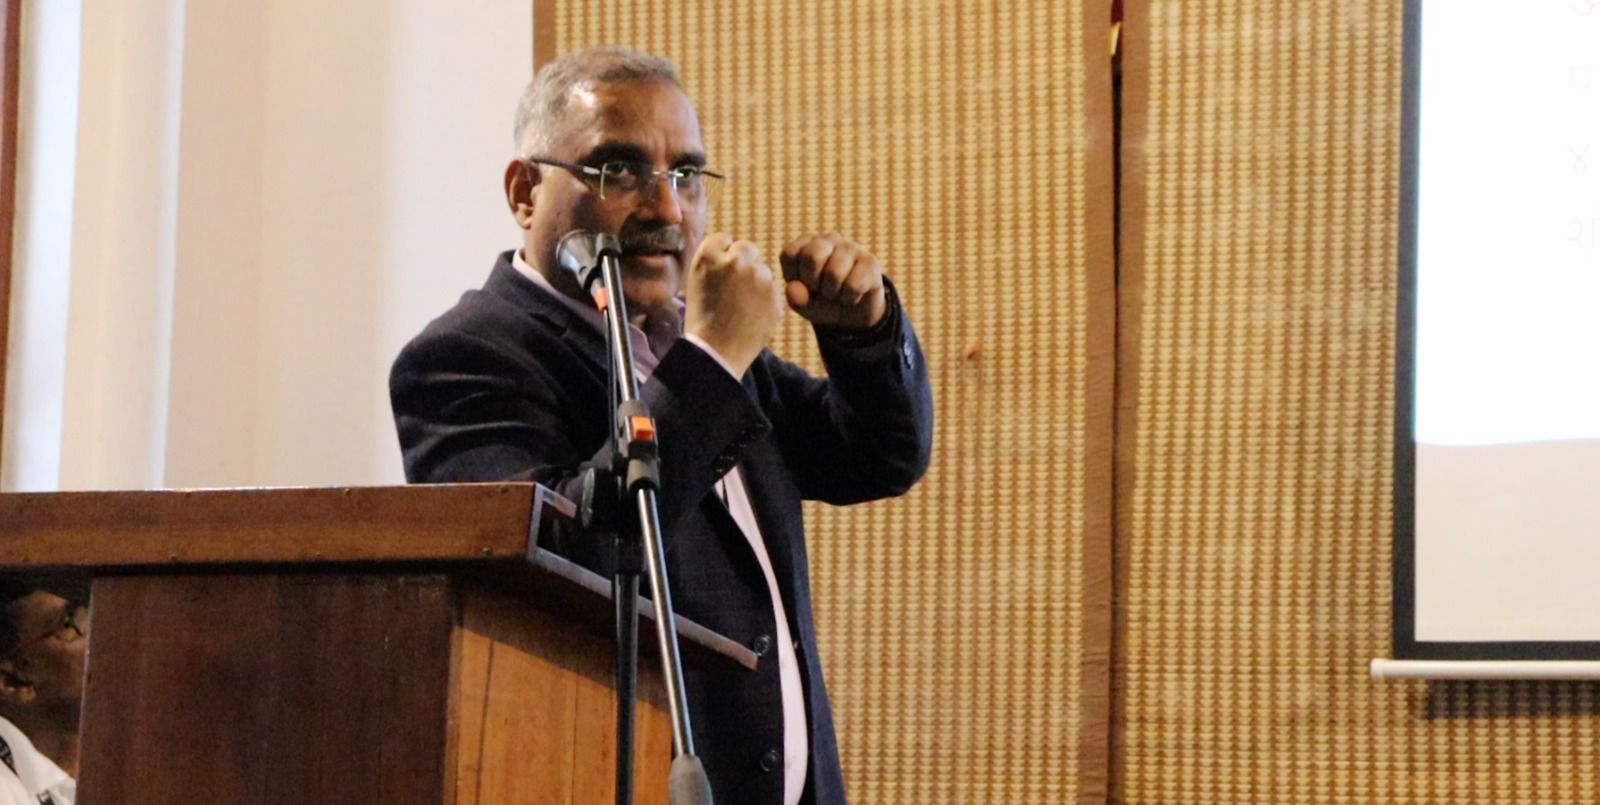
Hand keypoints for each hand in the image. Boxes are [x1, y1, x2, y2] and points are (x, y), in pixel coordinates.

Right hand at [684, 233, 784, 374]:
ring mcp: (759, 278)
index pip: (722, 239)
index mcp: (709, 256)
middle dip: (743, 262)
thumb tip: (731, 248)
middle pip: (746, 249)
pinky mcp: (775, 296)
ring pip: (763, 271)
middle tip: (735, 287)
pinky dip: (765, 301)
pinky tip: (751, 317)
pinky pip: (773, 291)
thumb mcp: (696, 282)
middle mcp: (735, 261)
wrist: (716, 352)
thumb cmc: (702, 319)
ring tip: (741, 308)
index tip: (720, 270)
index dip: (722, 254)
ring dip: (756, 283)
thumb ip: (714, 262)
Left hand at [779, 233, 886, 329]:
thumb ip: (795, 298)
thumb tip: (792, 288)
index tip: (803, 286)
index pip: (790, 254)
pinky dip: (849, 299)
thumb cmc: (823, 303)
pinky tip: (852, 295)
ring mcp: (851, 248)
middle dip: (813, 282)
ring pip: (834, 273)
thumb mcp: (804, 305)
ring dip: (833, 294)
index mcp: (806, 244)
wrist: (853, 315)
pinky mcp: (870, 261)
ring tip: (836, 294)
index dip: (794, 277)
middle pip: (812, 255)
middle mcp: (828, 240)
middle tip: (820, 290)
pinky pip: (854, 285)